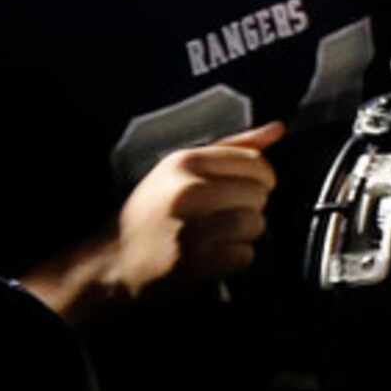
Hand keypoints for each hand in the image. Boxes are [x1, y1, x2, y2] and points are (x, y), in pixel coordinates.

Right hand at [108, 121, 285, 299]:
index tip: (240, 190)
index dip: (259, 180)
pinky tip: (211, 255)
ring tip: (217, 235)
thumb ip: (233, 147)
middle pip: (259, 194)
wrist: (112, 260)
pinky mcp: (193, 262)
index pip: (256, 163)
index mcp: (185, 162)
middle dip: (249, 207)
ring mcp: (190, 227)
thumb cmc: (154, 210)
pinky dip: (234, 258)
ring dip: (244, 234)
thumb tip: (278, 128)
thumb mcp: (183, 168)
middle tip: (221, 216)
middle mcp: (187, 190)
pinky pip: (245, 255)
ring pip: (256, 223)